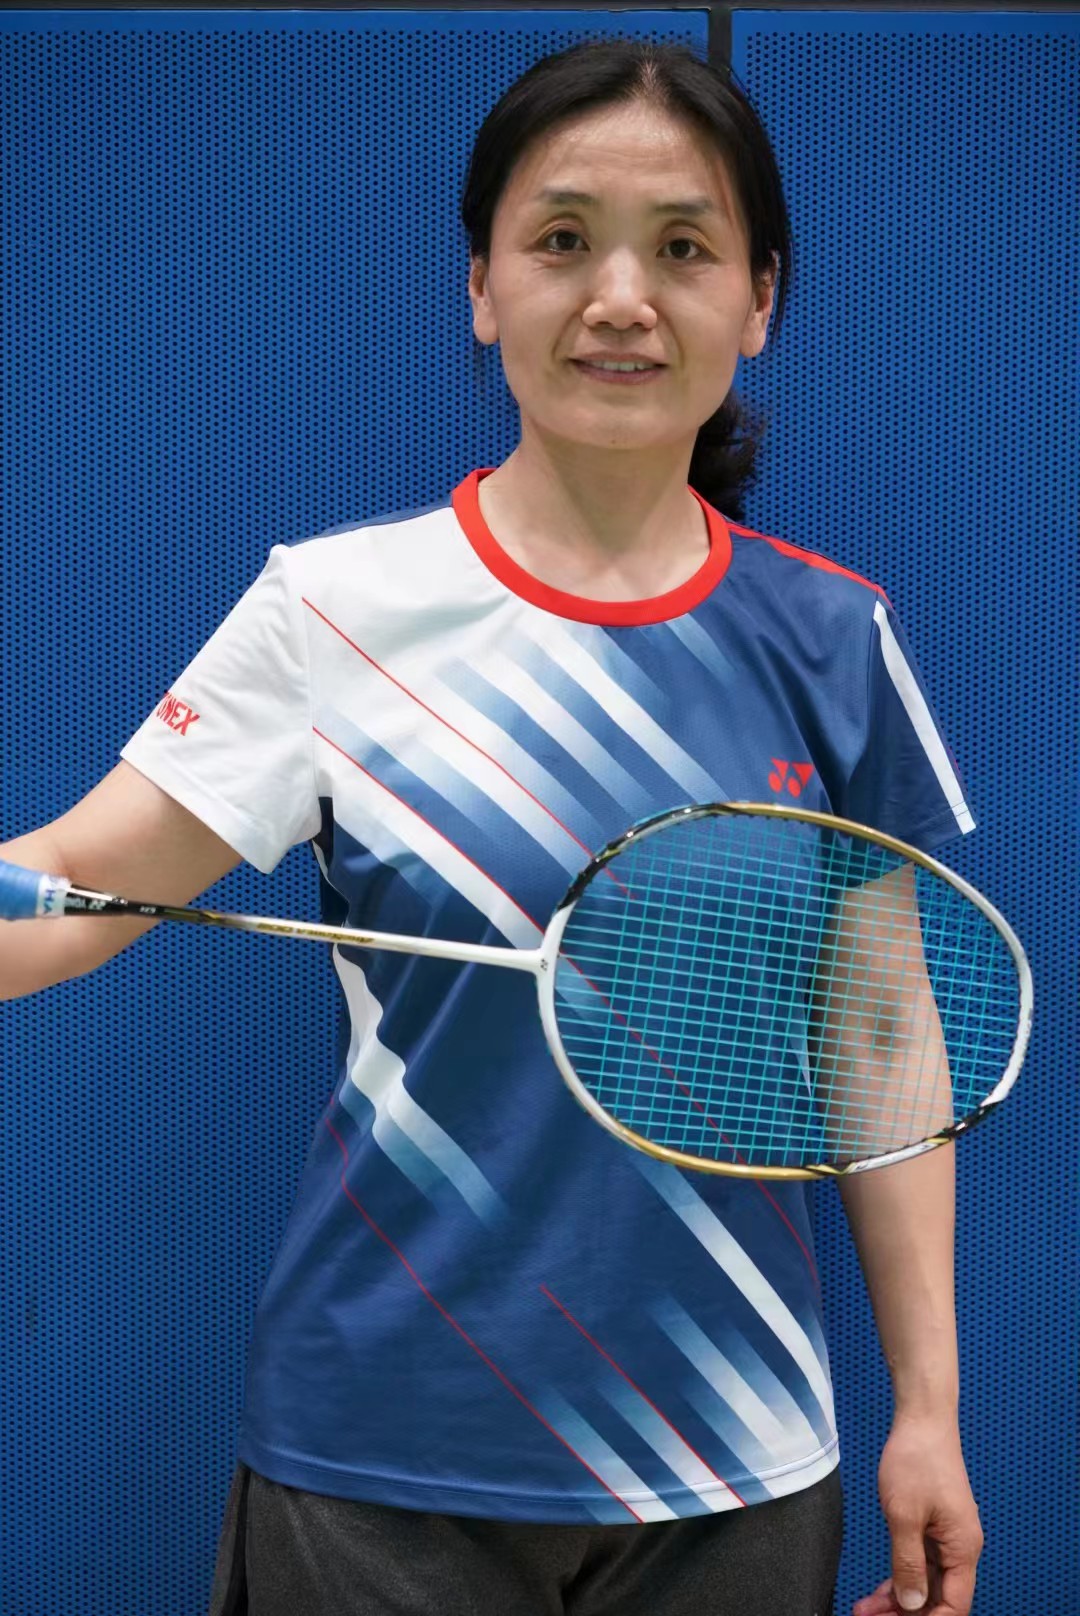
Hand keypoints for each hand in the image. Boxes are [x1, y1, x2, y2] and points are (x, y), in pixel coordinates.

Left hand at [852, 1412, 983, 1615]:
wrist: (923, 1420)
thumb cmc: (916, 1461)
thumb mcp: (904, 1516)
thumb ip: (907, 1563)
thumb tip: (911, 1605)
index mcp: (963, 1549)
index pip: (954, 1606)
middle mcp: (960, 1549)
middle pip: (939, 1598)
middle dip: (907, 1613)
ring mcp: (947, 1538)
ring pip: (926, 1583)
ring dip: (899, 1599)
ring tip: (866, 1609)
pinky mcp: (933, 1526)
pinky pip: (920, 1563)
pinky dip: (901, 1576)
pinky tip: (879, 1590)